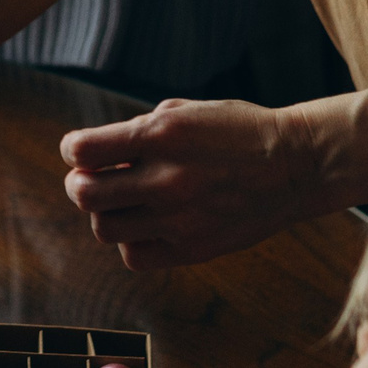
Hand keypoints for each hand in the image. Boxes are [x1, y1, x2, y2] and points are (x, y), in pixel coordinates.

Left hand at [62, 96, 352, 269]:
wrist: (294, 166)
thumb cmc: (236, 131)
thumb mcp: (184, 111)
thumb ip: (137, 132)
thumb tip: (94, 154)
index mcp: (161, 136)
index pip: (82, 151)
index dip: (73, 150)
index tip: (82, 151)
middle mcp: (167, 179)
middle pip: (85, 195)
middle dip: (79, 184)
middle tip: (92, 179)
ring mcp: (180, 218)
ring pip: (105, 229)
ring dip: (104, 213)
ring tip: (123, 201)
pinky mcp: (193, 248)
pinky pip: (135, 256)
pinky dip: (130, 241)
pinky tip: (145, 223)